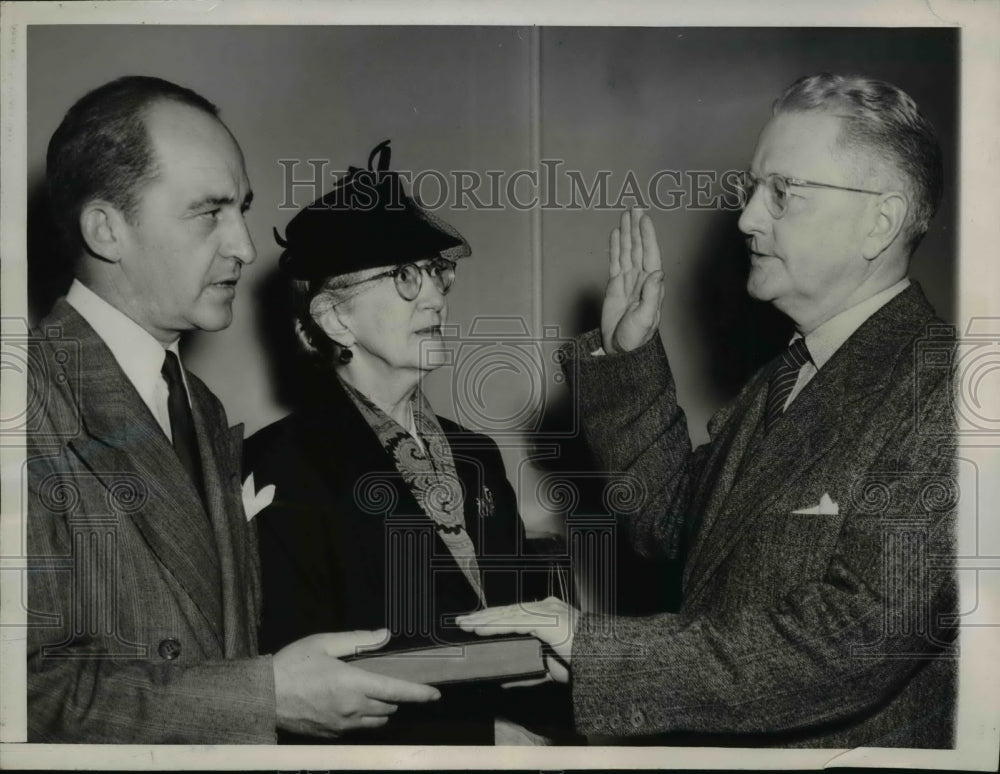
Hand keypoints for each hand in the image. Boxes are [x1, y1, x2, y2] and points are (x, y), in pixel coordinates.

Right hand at [272, 629, 440, 737]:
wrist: (263, 696)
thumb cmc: (293, 665)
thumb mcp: (325, 642)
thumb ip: (358, 639)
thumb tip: (385, 634)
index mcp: (353, 684)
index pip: (396, 691)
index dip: (419, 693)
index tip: (435, 694)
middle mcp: (352, 709)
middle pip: (389, 707)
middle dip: (395, 695)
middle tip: (386, 680)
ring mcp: (342, 725)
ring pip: (376, 721)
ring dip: (381, 709)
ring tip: (370, 693)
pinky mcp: (331, 735)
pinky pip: (357, 728)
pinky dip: (362, 718)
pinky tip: (350, 705)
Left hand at [456, 597, 578, 684]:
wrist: (607, 661)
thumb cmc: (584, 664)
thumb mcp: (552, 670)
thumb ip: (529, 672)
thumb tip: (505, 681)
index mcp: (549, 614)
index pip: (515, 614)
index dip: (493, 618)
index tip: (474, 623)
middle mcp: (547, 608)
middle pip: (508, 611)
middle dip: (483, 617)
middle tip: (460, 621)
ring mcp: (546, 611)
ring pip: (507, 614)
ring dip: (483, 621)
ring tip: (464, 624)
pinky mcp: (546, 620)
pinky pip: (514, 622)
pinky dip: (494, 626)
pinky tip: (479, 629)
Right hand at [601, 207, 663, 353]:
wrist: (621, 350)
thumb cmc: (636, 338)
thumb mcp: (646, 318)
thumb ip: (652, 295)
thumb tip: (657, 273)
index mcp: (651, 285)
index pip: (650, 254)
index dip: (647, 236)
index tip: (644, 219)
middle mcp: (641, 279)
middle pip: (639, 247)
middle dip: (637, 227)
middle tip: (635, 208)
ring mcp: (628, 281)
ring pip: (627, 251)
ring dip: (627, 232)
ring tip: (626, 214)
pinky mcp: (615, 285)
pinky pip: (616, 261)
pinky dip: (616, 246)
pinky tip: (617, 234)